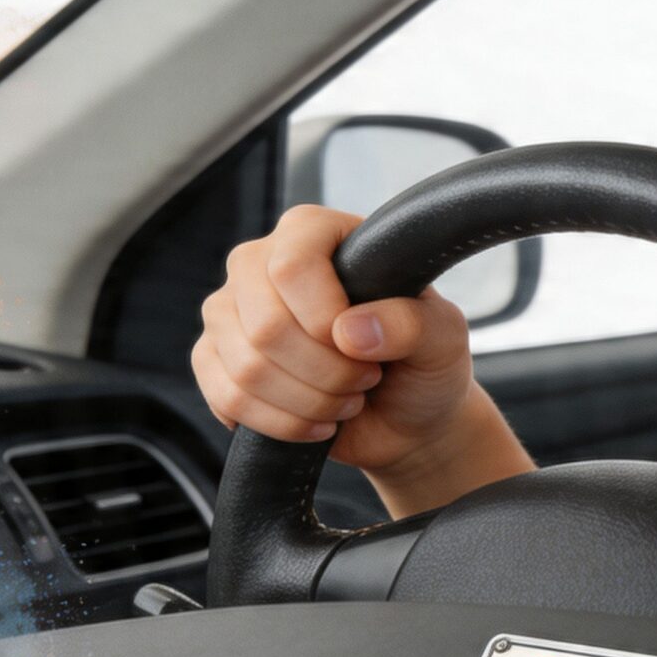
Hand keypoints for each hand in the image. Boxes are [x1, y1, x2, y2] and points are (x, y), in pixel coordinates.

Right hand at [190, 204, 478, 481]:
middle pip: (265, 324)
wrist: (404, 415)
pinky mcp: (214, 360)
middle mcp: (260, 263)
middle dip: (325, 372)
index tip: (365, 348)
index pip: (292, 266)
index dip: (325, 318)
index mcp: (314, 232)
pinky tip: (313, 422)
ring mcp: (230, 312)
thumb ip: (413, 323)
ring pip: (246, 368)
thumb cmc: (422, 361)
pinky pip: (226, 398)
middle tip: (364, 380)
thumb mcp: (443, 337)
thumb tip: (350, 330)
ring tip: (345, 399)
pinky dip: (280, 424)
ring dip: (308, 402)